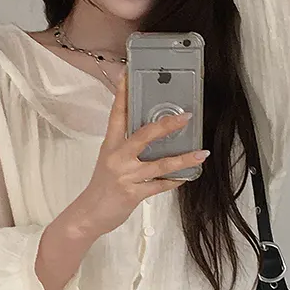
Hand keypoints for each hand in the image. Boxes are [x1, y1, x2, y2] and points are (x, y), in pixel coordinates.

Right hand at [71, 68, 208, 238]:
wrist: (88, 215)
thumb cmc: (101, 187)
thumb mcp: (110, 161)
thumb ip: (127, 147)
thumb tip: (153, 135)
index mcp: (110, 145)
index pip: (117, 114)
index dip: (123, 93)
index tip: (129, 74)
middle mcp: (117, 157)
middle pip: (143, 135)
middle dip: (166, 125)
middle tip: (186, 116)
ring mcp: (125, 175)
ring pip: (159, 163)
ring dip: (183, 158)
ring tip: (200, 153)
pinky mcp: (132, 193)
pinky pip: (159, 185)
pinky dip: (174, 180)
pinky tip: (186, 176)